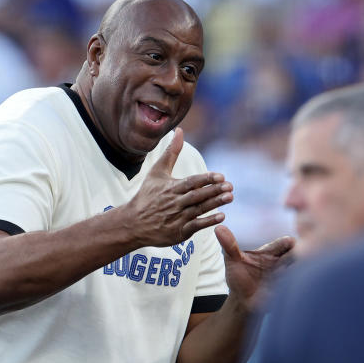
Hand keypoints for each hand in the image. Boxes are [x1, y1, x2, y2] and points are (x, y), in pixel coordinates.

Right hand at [123, 128, 232, 246]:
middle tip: (230, 186)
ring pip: (198, 209)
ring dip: (215, 204)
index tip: (220, 176)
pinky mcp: (178, 232)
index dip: (206, 179)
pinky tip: (221, 216)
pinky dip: (208, 221)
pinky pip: (195, 226)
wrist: (133, 223)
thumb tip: (180, 130)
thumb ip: (171, 152)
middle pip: (197, 196)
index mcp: (171, 188)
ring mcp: (177, 218)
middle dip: (214, 191)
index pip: (191, 182)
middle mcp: (175, 202)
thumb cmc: (147, 195)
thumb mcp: (156, 172)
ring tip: (230, 198)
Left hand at [215, 225, 294, 309]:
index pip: (286, 242)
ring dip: (298, 270)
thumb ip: (229, 245)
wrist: (242, 302)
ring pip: (302, 269)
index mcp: (271, 252)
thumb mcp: (233, 261)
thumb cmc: (239, 278)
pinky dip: (296, 283)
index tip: (291, 244)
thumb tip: (218, 228)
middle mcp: (282, 262)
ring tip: (289, 274)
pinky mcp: (287, 289)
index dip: (290, 242)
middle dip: (300, 255)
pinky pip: (298, 285)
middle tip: (295, 259)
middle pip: (299, 254)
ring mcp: (286, 276)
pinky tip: (291, 284)